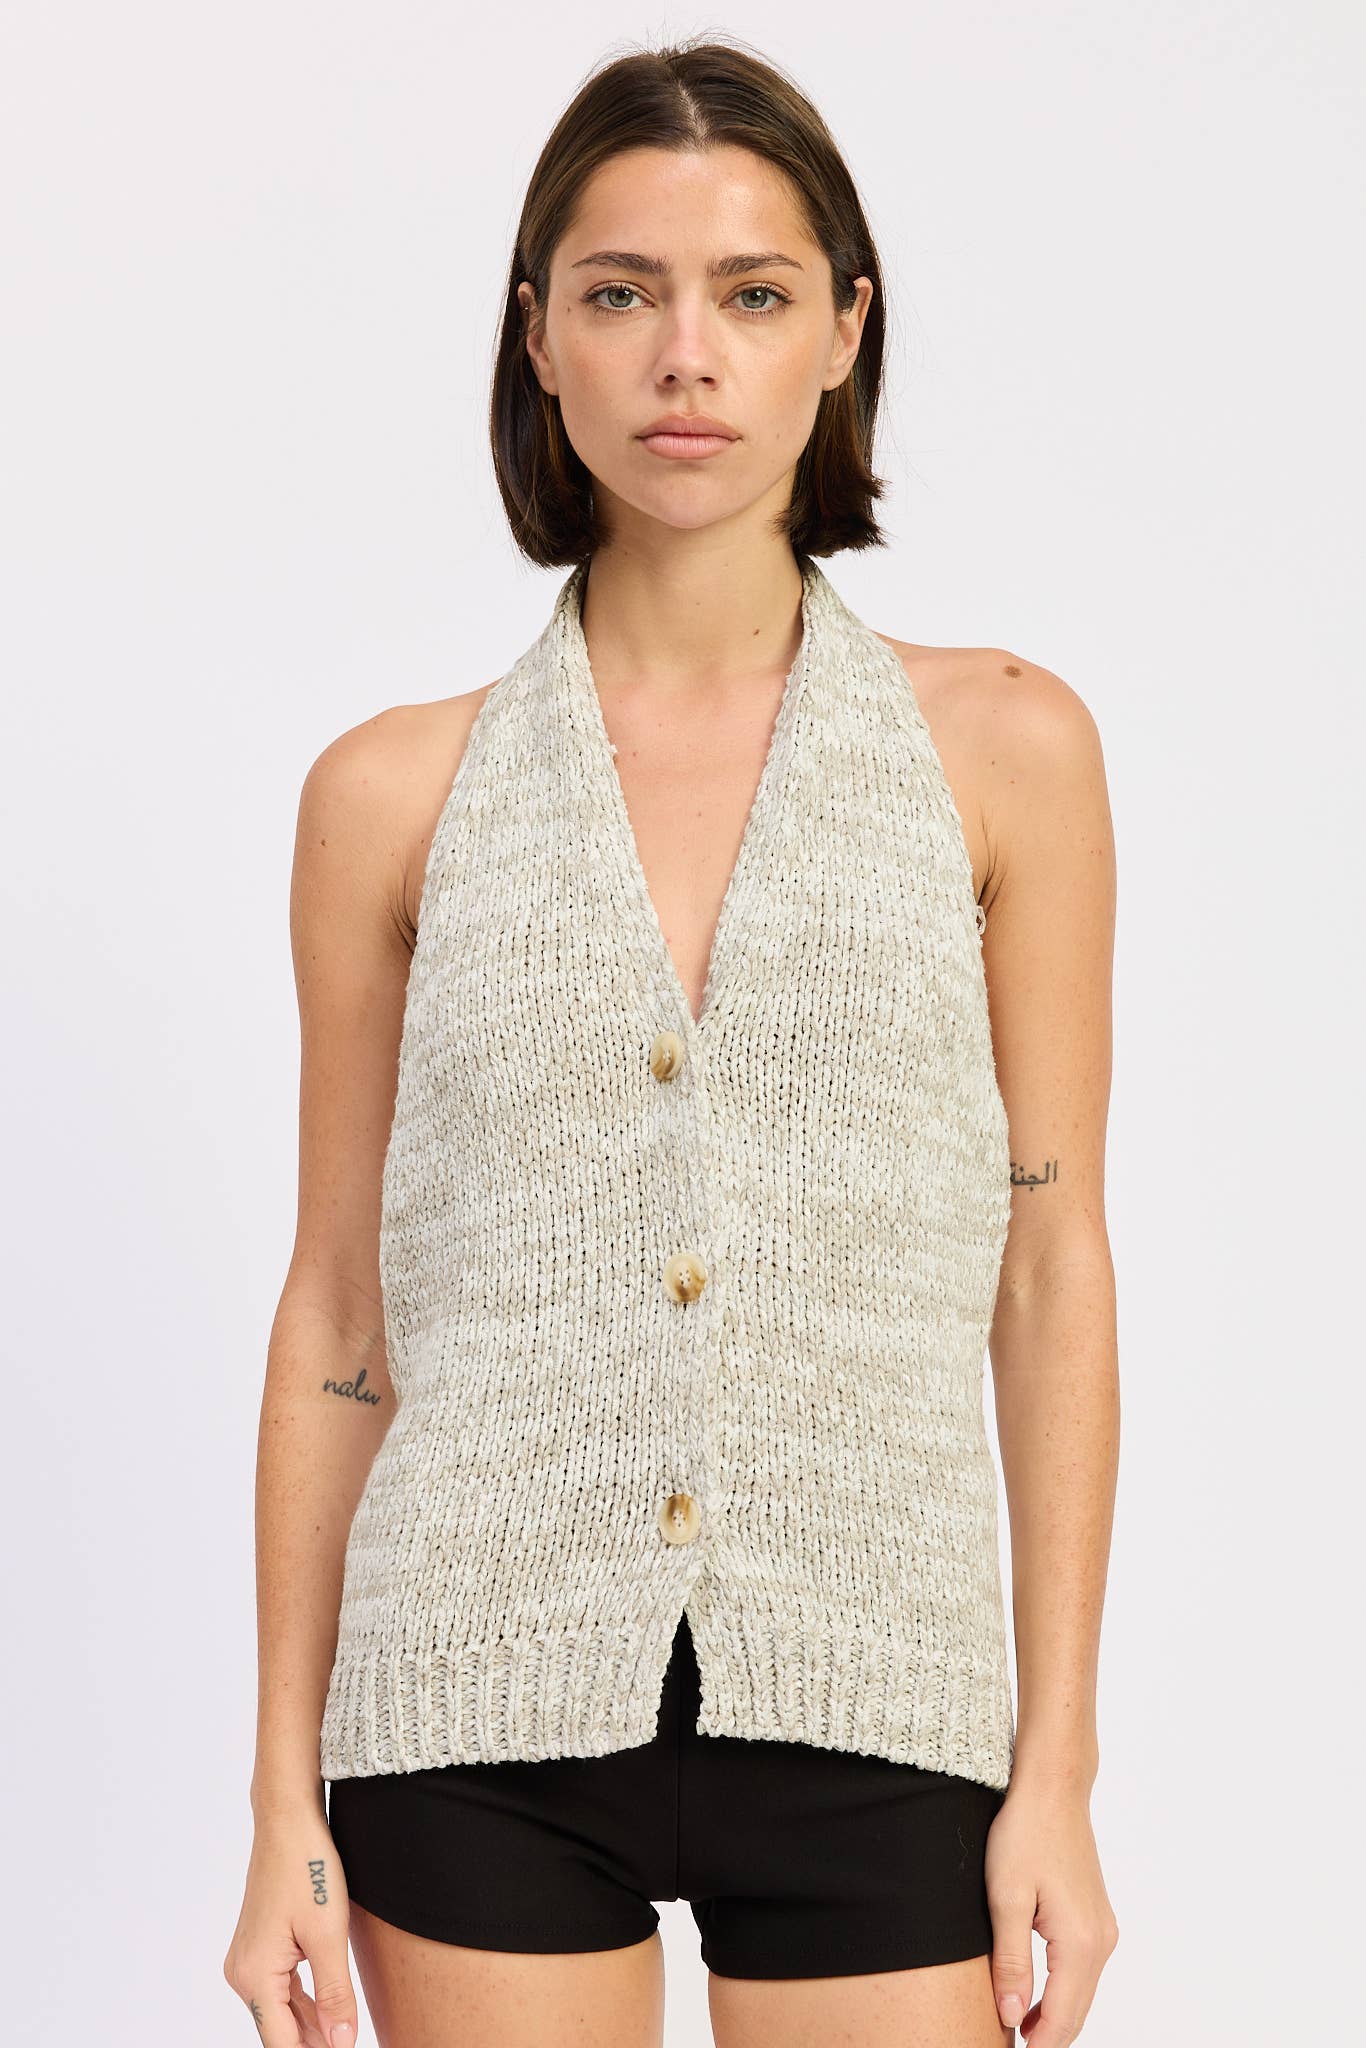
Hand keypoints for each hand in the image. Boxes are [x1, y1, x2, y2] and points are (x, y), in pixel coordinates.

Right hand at [223, 1803, 359, 2047]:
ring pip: (281, 2011)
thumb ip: (334, 1994)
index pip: (282, 2043)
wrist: (288, 1821)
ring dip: (312, 2027)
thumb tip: (341, 2043)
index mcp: (254, 1976)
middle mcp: (243, 1973)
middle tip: (349, 2042)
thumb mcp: (328, 1935)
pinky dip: (304, 2003)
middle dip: (314, 2043)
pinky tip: (329, 2012)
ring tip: (343, 2035)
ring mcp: (248, 1960)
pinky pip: (280, 1988)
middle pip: (279, 2030)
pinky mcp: (259, 1947)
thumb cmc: (308, 1868)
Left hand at [985, 1776, 1118, 2042]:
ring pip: (1080, 1991)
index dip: (1040, 2043)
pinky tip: (1035, 1993)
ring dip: (1054, 2014)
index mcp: (1080, 1942)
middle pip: (1077, 2010)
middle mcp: (1101, 1940)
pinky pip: (1081, 1969)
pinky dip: (1062, 1990)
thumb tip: (1013, 2015)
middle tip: (1013, 2044)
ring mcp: (1102, 1928)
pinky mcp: (1096, 1917)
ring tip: (1018, 2027)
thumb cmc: (1025, 1834)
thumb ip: (1011, 1962)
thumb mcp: (1006, 1898)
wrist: (1052, 1789)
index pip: (1063, 2016)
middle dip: (1048, 2035)